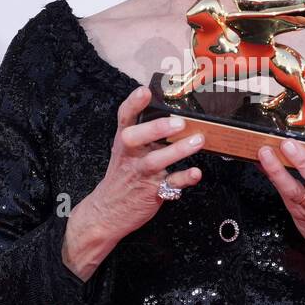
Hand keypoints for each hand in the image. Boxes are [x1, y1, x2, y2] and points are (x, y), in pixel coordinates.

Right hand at [63, 85, 205, 279]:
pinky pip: (169, 185)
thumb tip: (174, 115)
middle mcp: (130, 156)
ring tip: (197, 141)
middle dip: (156, 128)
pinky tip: (196, 173)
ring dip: (178, 151)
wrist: (106, 213)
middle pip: (136, 138)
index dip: (133, 104)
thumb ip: (146, 136)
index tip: (144, 90)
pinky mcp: (151, 193)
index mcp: (124, 143)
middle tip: (179, 122)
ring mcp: (140, 174)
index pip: (124, 118)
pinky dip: (183, 178)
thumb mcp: (127, 153)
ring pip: (156, 161)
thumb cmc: (123, 177)